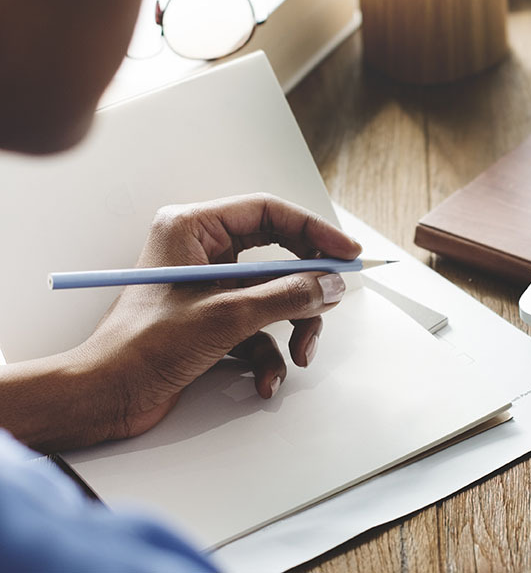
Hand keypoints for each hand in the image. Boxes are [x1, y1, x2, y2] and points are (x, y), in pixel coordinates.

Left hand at [75, 194, 361, 443]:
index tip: (346, 253)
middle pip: (278, 256)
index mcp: (192, 229)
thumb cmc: (140, 348)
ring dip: (292, 327)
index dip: (315, 232)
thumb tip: (330, 286)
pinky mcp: (211, 319)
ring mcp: (207, 287)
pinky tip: (265, 379)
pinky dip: (269, 354)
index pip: (269, 212)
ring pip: (274, 295)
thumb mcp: (226, 316)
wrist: (103, 398)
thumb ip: (287, 296)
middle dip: (305, 288)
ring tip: (299, 354)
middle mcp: (200, 251)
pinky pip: (259, 326)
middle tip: (332, 300)